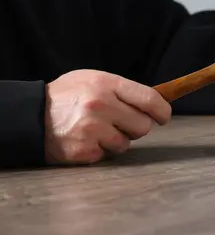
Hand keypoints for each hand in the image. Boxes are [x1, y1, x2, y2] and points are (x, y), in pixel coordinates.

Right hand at [44, 69, 170, 164]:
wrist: (31, 114)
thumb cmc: (67, 95)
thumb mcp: (93, 79)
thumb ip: (121, 90)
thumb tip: (153, 103)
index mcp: (107, 84)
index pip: (149, 99)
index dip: (163, 111)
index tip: (164, 117)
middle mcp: (101, 105)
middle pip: (143, 126)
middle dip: (136, 127)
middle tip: (122, 123)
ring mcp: (92, 129)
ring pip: (125, 144)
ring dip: (116, 140)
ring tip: (98, 130)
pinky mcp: (83, 150)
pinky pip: (106, 155)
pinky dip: (99, 150)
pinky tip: (85, 140)